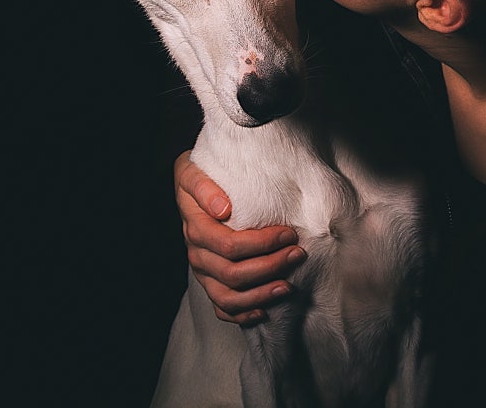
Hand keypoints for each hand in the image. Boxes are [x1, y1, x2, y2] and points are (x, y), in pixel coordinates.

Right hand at [174, 150, 306, 325]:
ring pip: (228, 297)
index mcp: (196, 228)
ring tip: (288, 286)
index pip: (230, 246)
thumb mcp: (192, 171)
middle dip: (270, 266)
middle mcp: (198, 254)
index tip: (288, 233)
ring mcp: (202, 271)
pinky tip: (264, 310)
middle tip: (297, 254)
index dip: (262, 244)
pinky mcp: (208, 281)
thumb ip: (204, 187)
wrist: (188, 184)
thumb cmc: (198, 175)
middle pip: (233, 274)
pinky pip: (221, 307)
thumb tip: (223, 209)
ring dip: (261, 295)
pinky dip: (242, 314)